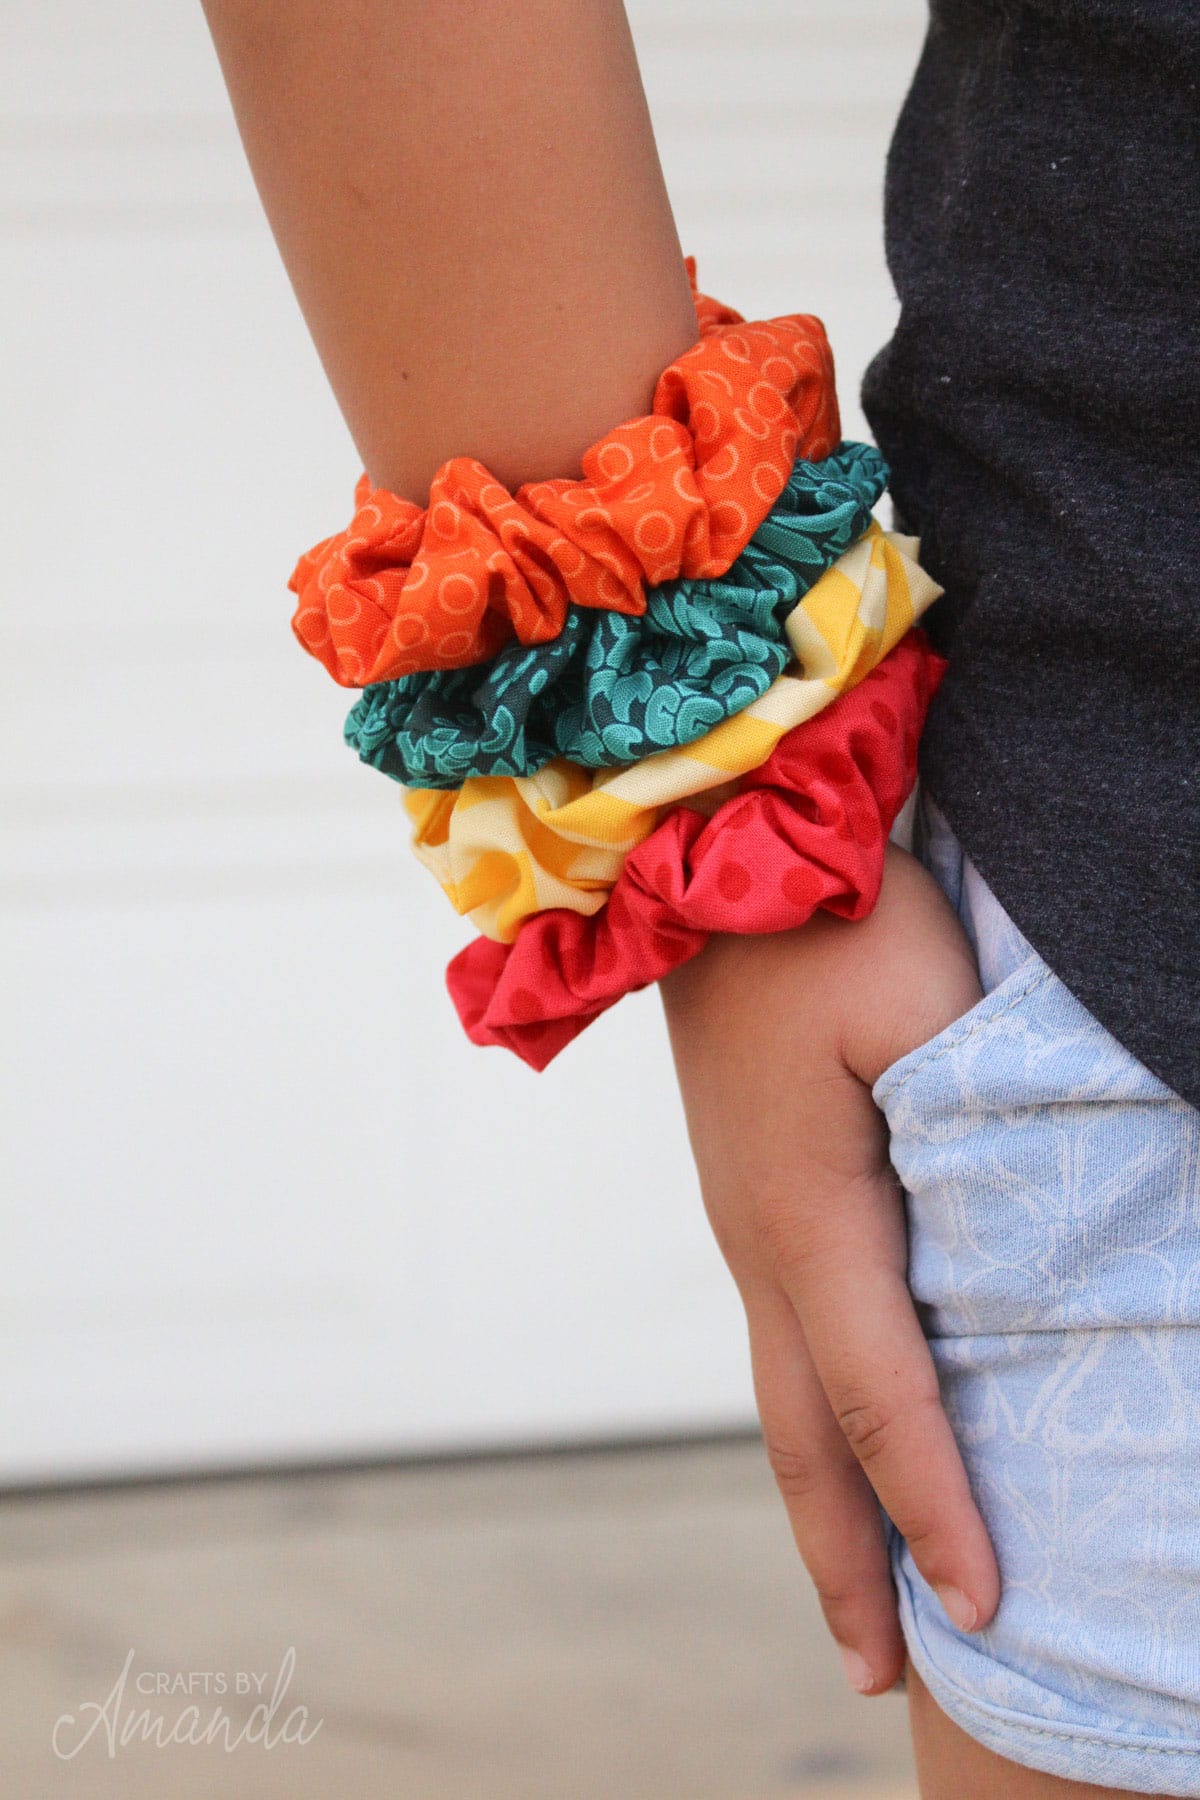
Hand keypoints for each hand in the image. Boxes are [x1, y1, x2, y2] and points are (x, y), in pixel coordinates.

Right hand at [660, 842, 999, 1693]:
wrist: (698, 854)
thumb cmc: (821, 919)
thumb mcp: (923, 1017)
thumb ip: (976, 1143)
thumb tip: (1006, 1257)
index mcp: (806, 1215)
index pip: (886, 1398)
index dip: (940, 1511)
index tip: (991, 1608)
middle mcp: (757, 1240)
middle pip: (805, 1434)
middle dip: (847, 1561)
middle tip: (881, 1675)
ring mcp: (739, 1217)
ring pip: (783, 1393)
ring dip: (824, 1501)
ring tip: (856, 1589)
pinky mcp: (744, 1190)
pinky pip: (782, 1338)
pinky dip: (813, 1422)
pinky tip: (837, 1431)